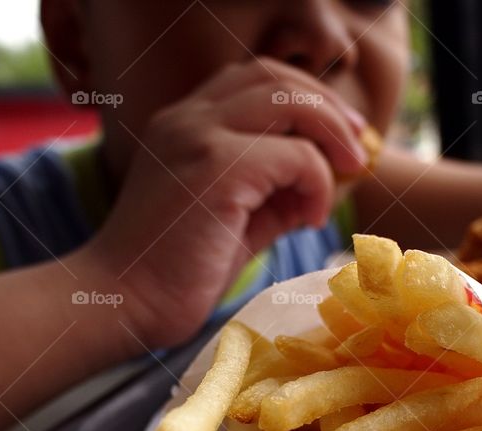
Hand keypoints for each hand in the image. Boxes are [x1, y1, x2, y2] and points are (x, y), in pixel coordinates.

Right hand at [78, 57, 369, 348]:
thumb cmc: (174, 272)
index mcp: (185, 123)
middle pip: (277, 77)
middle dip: (330, 108)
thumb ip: (273, 193)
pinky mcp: (216, 167)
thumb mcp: (234, 221)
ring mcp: (199, 135)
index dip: (308, 97)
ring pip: (291, 100)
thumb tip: (322, 182)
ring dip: (331, 134)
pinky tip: (308, 219)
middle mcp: (188, 117)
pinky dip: (316, 183)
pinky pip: (295, 156)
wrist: (124, 303)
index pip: (256, 78)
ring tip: (347, 174)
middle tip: (357, 151)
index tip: (342, 134)